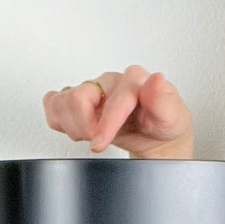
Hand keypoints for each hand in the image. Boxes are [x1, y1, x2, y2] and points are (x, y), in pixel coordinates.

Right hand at [43, 64, 192, 157]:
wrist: (156, 137)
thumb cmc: (163, 125)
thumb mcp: (172, 117)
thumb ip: (164, 100)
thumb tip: (156, 81)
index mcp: (133, 80)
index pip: (111, 100)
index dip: (104, 125)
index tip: (99, 143)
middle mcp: (110, 82)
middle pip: (77, 98)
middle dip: (85, 127)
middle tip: (98, 140)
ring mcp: (92, 90)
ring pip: (61, 102)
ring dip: (72, 126)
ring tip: (91, 134)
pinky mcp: (78, 101)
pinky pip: (52, 104)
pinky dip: (59, 120)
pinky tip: (77, 129)